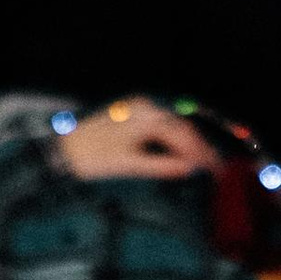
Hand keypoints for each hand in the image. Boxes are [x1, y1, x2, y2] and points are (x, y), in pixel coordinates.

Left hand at [56, 98, 224, 182]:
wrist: (62, 150)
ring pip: (173, 127)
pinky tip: (183, 154)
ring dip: (190, 145)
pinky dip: (175, 141)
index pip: (183, 136)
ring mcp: (139, 110)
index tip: (216, 171)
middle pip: (182, 129)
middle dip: (201, 149)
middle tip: (218, 169)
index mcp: (145, 116)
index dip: (202, 154)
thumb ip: (161, 166)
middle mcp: (145, 108)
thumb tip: (190, 170)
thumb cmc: (92, 157)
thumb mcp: (128, 164)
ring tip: (206, 163)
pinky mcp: (133, 116)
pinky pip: (162, 127)